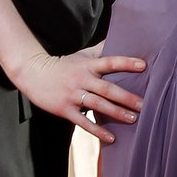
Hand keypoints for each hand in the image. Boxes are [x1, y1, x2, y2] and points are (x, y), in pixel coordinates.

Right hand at [12, 45, 146, 143]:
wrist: (33, 73)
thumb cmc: (63, 65)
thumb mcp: (81, 54)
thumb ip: (101, 50)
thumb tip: (120, 37)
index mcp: (87, 65)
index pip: (110, 62)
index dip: (126, 63)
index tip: (143, 65)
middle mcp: (82, 79)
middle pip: (107, 88)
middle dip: (126, 97)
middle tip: (144, 104)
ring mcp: (73, 95)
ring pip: (97, 105)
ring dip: (116, 112)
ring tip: (133, 119)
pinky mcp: (65, 109)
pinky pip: (83, 122)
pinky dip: (98, 130)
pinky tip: (111, 138)